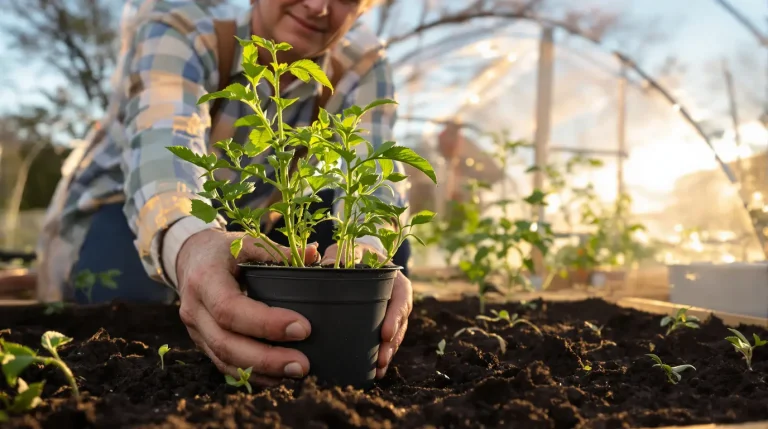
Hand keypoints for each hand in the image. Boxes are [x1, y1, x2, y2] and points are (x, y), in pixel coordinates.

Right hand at [176, 229, 319, 384]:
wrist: (190, 258)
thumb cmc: (222, 250)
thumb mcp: (245, 242)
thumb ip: (277, 251)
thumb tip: (313, 254)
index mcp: (204, 279)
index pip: (230, 309)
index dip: (266, 323)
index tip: (303, 328)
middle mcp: (194, 308)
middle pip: (226, 343)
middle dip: (266, 358)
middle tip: (302, 364)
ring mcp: (194, 329)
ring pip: (224, 359)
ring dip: (261, 371)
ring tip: (296, 372)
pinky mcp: (202, 341)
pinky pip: (223, 364)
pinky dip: (250, 374)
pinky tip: (277, 377)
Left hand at [321, 242, 411, 378]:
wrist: (361, 258)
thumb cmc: (355, 253)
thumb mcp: (351, 250)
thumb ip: (341, 254)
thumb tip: (327, 262)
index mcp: (396, 282)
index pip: (401, 301)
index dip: (395, 318)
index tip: (384, 334)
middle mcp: (397, 300)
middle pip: (400, 324)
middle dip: (391, 344)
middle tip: (381, 359)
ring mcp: (390, 314)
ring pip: (394, 337)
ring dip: (387, 354)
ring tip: (378, 369)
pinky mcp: (380, 324)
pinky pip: (384, 342)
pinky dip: (380, 356)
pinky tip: (374, 371)